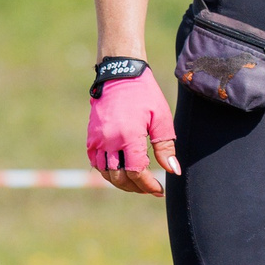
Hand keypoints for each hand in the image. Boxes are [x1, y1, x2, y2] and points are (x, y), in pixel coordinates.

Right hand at [87, 66, 178, 194]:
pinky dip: (107, 172)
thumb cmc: (144, 94)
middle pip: (119, 177)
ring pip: (106, 173)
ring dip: (121, 182)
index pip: (137, 172)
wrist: (120, 74)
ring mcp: (97, 139)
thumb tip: (173, 171)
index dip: (148, 185)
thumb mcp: (161, 118)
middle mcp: (109, 140)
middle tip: (149, 188)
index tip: (159, 190)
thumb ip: (166, 147)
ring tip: (137, 182)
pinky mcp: (91, 136)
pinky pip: (95, 162)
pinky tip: (120, 171)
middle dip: (136, 187)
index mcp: (128, 136)